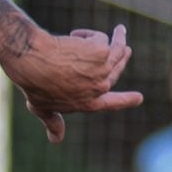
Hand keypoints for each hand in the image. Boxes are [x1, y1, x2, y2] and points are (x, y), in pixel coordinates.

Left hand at [8, 24, 142, 141]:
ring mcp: (102, 69)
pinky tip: (74, 35)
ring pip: (117, 51)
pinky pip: (100, 38)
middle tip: (127, 49)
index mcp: (87, 103)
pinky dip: (87, 35)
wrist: (32, 61)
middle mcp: (99, 88)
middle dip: (122, 60)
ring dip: (119, 39)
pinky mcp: (102, 50)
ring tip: (120, 30)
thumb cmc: (34, 84)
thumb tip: (56, 140)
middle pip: (115, 72)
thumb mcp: (42, 107)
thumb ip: (53, 122)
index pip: (111, 103)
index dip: (126, 100)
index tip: (139, 98)